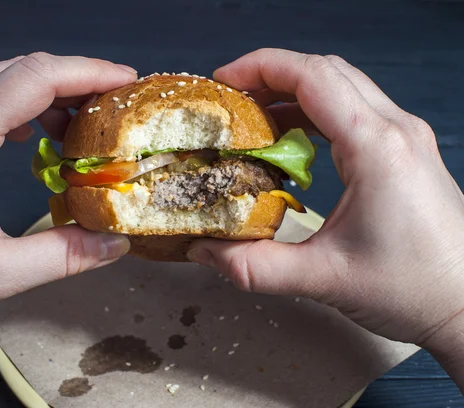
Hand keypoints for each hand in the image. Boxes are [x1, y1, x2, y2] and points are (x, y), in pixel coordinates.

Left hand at [0, 53, 135, 338]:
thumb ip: (63, 255)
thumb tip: (112, 244)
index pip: (35, 78)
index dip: (88, 72)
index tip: (124, 81)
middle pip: (22, 68)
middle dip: (76, 78)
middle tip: (114, 101)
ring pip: (1, 77)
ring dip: (48, 91)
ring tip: (81, 122)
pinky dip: (20, 103)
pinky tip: (36, 132)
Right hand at [187, 49, 463, 381]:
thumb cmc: (415, 288)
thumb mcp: (325, 278)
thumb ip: (256, 266)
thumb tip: (205, 252)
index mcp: (376, 147)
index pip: (312, 77)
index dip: (260, 68)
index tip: (222, 81)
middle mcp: (395, 130)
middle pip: (325, 71)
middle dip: (271, 74)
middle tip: (230, 98)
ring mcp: (404, 137)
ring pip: (342, 86)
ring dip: (293, 92)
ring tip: (253, 117)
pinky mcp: (404, 151)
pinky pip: (354, 111)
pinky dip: (314, 112)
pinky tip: (291, 141)